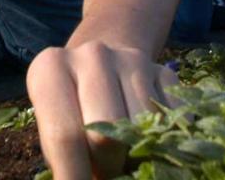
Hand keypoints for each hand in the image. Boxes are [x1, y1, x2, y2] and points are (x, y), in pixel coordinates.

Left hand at [26, 41, 179, 179]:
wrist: (98, 64)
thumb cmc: (68, 107)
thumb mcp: (53, 124)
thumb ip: (64, 153)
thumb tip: (92, 178)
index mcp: (51, 68)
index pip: (64, 135)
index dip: (73, 174)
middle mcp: (93, 56)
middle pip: (107, 135)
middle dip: (107, 166)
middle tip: (105, 171)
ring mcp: (132, 59)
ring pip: (142, 130)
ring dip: (135, 156)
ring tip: (122, 155)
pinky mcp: (165, 70)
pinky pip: (174, 120)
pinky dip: (164, 141)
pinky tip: (146, 138)